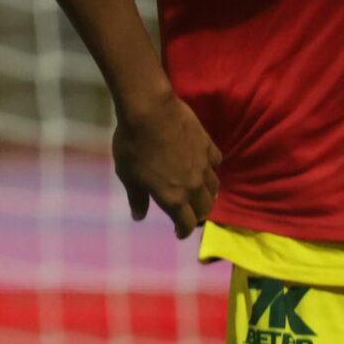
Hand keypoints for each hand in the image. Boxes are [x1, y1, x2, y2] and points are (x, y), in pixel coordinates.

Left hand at [112, 90, 220, 237]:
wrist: (149, 111)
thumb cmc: (133, 145)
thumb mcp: (128, 176)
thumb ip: (137, 198)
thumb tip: (139, 217)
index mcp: (173, 197)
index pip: (186, 223)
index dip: (184, 231)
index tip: (180, 232)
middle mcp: (193, 185)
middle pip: (205, 207)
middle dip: (198, 214)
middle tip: (190, 213)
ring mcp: (203, 165)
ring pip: (214, 187)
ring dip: (208, 194)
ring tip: (200, 192)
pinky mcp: (208, 145)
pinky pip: (216, 162)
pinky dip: (212, 167)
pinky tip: (206, 164)